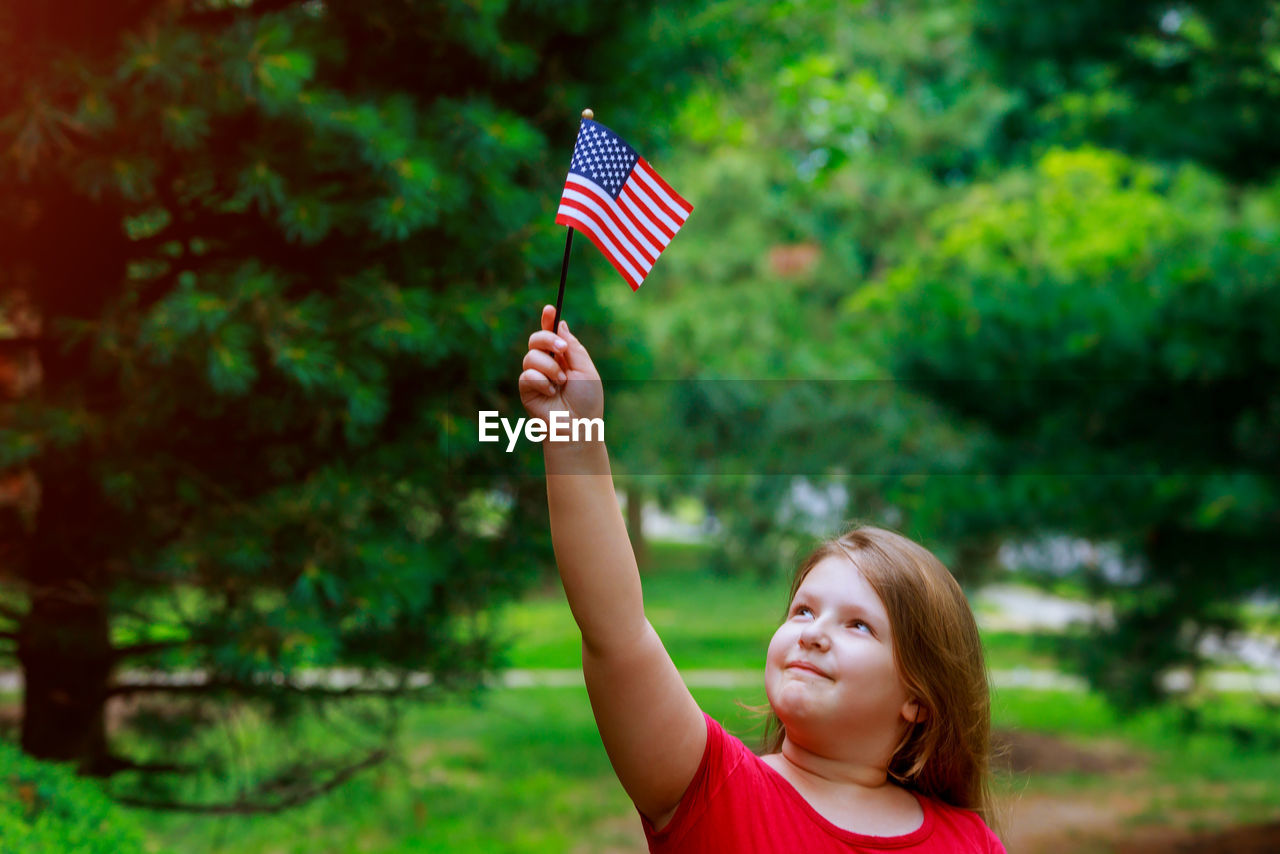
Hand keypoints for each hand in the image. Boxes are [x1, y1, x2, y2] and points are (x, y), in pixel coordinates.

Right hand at [519, 305, 603, 427]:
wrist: (577, 426)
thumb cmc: (586, 401)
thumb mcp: (585, 369)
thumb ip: (572, 347)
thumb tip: (561, 324)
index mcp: (564, 357)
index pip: (553, 334)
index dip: (548, 320)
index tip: (549, 308)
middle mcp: (548, 364)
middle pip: (536, 339)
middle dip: (548, 339)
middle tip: (561, 350)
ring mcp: (536, 376)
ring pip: (530, 356)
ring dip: (549, 367)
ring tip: (560, 383)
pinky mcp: (526, 389)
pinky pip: (527, 374)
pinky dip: (542, 382)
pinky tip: (551, 393)